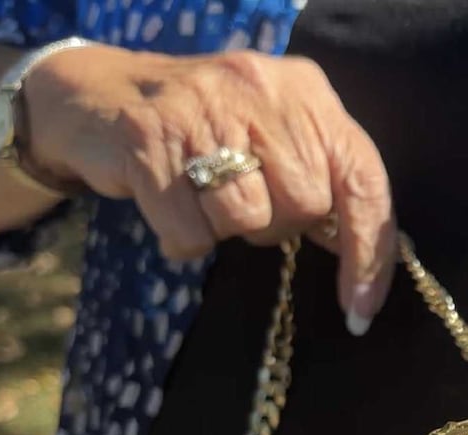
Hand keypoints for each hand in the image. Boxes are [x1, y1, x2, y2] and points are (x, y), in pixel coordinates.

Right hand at [23, 44, 393, 331]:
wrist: (97, 96)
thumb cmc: (208, 132)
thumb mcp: (275, 137)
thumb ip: (324, 182)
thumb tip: (366, 259)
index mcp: (308, 93)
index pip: (363, 181)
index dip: (370, 253)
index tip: (362, 311)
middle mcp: (263, 91)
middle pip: (306, 205)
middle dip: (279, 224)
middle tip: (242, 197)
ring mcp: (203, 111)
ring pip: (248, 219)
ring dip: (226, 229)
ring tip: (202, 196)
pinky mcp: (149, 140)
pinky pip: (192, 232)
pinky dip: (182, 237)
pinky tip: (169, 204)